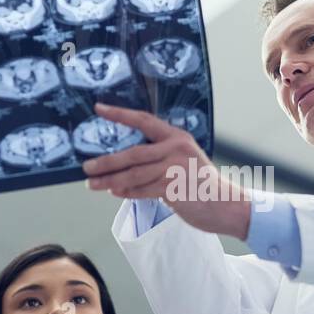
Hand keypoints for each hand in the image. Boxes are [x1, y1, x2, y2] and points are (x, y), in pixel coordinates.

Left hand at [81, 103, 251, 238]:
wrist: (226, 205)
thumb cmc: (201, 184)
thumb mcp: (184, 160)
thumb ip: (160, 157)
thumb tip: (124, 162)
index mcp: (177, 137)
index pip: (144, 120)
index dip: (120, 114)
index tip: (99, 109)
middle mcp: (175, 148)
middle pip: (133, 153)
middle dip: (106, 161)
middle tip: (87, 167)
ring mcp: (175, 168)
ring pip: (134, 173)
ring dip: (110, 180)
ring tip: (93, 184)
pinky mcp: (174, 188)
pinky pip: (142, 190)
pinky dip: (127, 192)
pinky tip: (115, 192)